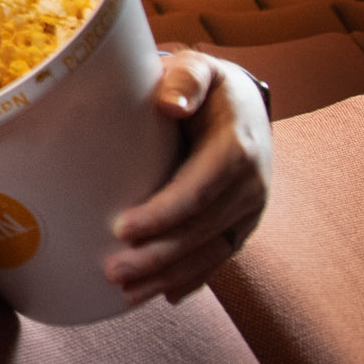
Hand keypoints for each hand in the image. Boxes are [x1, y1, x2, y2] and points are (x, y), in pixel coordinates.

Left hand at [104, 51, 271, 304]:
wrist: (241, 104)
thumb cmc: (205, 84)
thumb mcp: (197, 67)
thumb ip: (186, 78)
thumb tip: (171, 103)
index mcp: (237, 147)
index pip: (201, 188)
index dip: (165, 212)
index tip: (124, 228)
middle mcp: (250, 185)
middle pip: (201, 228)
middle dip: (158, 255)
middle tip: (113, 272)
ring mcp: (247, 210)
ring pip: (209, 251)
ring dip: (169, 275)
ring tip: (126, 293)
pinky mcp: (239, 224)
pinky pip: (217, 256)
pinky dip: (191, 278)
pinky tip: (164, 295)